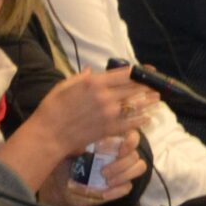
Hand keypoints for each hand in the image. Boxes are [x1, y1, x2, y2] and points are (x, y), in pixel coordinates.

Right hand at [15, 67, 153, 163]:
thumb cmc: (52, 109)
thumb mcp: (64, 86)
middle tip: (157, 86)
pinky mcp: (110, 128)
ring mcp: (109, 114)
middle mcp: (105, 96)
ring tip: (157, 99)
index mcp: (94, 83)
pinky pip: (131, 123)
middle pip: (134, 88)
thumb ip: (81, 77)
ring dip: (149, 102)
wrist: (48, 135)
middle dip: (148, 86)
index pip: (124, 74)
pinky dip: (141, 120)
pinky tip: (148, 118)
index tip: (149, 71)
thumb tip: (91, 69)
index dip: (140, 72)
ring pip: (136, 105)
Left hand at [51, 134, 149, 205]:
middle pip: (135, 154)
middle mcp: (121, 154)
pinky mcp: (121, 185)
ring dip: (124, 175)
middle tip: (103, 172)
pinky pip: (128, 187)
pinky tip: (104, 194)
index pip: (132, 135)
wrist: (62, 187)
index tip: (120, 150)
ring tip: (106, 181)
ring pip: (139, 167)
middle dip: (122, 163)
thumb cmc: (67, 164)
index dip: (131, 141)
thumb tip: (84, 142)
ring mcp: (124, 170)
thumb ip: (78, 144)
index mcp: (112, 142)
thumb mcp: (69, 152)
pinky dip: (117, 191)